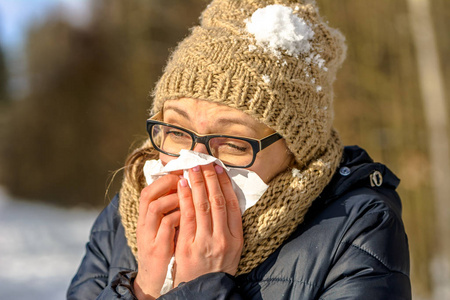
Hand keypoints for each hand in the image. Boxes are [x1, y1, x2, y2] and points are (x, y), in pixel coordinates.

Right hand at [134, 174, 180, 299]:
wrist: (154, 280)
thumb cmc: (164, 249)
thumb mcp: (163, 227)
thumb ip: (170, 209)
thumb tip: (186, 187)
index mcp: (145, 217)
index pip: (148, 189)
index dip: (165, 178)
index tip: (182, 172)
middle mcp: (143, 224)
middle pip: (148, 194)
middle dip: (169, 183)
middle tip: (187, 179)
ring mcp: (149, 236)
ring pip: (155, 207)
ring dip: (173, 198)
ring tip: (188, 196)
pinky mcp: (157, 249)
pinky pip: (166, 226)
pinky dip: (178, 217)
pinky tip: (190, 216)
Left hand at [173, 163, 243, 285]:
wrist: (203, 290)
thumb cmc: (216, 267)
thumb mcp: (232, 248)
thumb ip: (229, 225)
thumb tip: (224, 196)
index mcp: (236, 238)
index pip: (231, 204)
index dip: (225, 183)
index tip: (219, 168)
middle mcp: (223, 238)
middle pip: (217, 201)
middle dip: (210, 178)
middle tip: (204, 161)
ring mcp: (206, 242)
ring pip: (203, 205)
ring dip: (197, 184)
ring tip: (193, 168)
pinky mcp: (189, 246)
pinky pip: (187, 217)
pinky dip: (185, 198)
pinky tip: (182, 186)